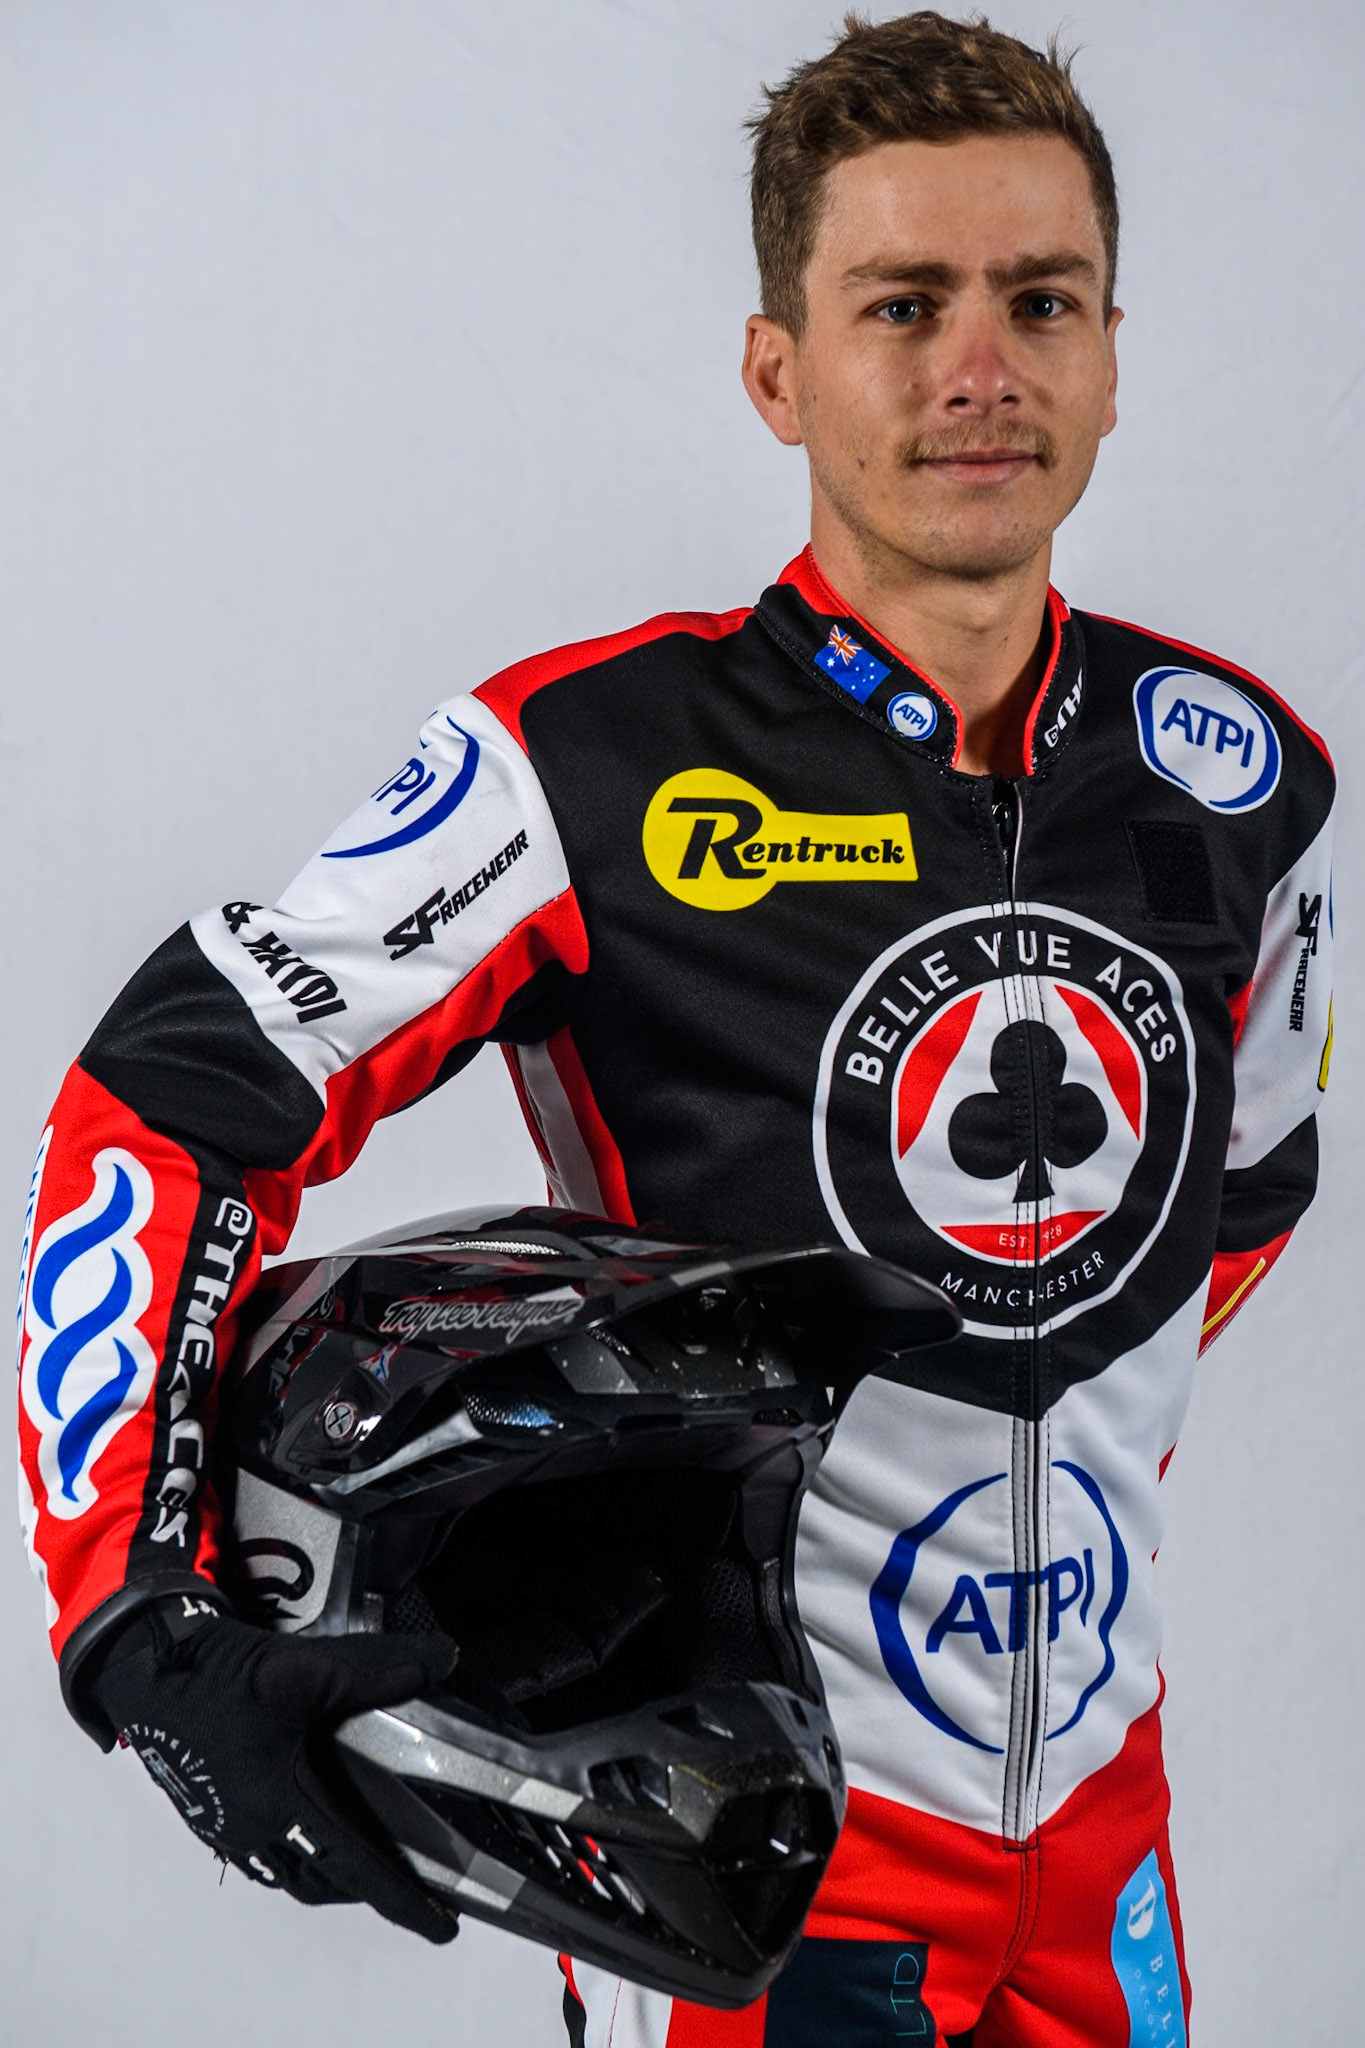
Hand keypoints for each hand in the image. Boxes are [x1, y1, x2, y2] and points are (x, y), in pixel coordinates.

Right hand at [90, 1594, 458, 1941]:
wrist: (147, 1673)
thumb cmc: (221, 1677)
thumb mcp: (309, 1669)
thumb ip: (379, 1667)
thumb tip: (441, 1658)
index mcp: (283, 1803)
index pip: (357, 1865)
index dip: (402, 1898)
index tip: (440, 1928)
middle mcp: (254, 1827)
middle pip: (321, 1879)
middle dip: (366, 1886)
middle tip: (403, 1877)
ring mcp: (225, 1825)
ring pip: (286, 1872)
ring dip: (326, 1871)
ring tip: (358, 1852)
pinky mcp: (207, 1811)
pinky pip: (257, 1855)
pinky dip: (289, 1853)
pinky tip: (300, 1824)